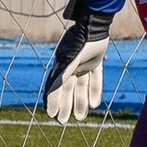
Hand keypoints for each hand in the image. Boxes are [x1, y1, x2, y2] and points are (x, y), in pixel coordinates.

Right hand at [42, 0, 112, 122]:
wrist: (94, 24)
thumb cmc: (79, 41)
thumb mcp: (70, 59)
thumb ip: (63, 73)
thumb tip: (52, 89)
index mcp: (61, 66)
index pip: (55, 88)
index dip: (53, 101)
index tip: (51, 115)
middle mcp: (69, 67)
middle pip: (66, 90)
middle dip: (65, 106)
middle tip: (64, 122)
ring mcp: (82, 65)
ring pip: (80, 87)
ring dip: (80, 102)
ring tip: (80, 118)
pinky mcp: (94, 62)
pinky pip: (94, 79)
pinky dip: (95, 91)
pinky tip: (95, 104)